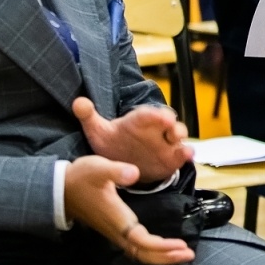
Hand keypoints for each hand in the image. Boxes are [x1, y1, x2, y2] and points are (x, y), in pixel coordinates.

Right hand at [63, 155, 193, 264]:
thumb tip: (134, 173)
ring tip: (182, 253)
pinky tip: (163, 246)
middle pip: (143, 253)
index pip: (142, 241)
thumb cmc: (81, 177)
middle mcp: (118, 231)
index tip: (181, 244)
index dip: (161, 246)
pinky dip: (152, 250)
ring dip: (161, 255)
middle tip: (189, 254)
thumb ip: (116, 170)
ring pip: (140, 253)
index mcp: (117, 219)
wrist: (60, 188)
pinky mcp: (115, 230)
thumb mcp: (98, 168)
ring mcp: (115, 232)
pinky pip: (136, 247)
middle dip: (166, 256)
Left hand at [72, 97, 188, 182]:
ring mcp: (164, 143)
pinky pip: (180, 154)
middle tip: (171, 128)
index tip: (157, 116)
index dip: (153, 114)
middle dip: (171, 124)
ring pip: (177, 136)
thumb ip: (88, 116)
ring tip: (183, 146)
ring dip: (181, 139)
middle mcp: (155, 129)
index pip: (147, 114)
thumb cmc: (111, 142)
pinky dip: (185, 155)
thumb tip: (77, 102)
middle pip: (167, 121)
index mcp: (138, 120)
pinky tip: (187, 157)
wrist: (120, 162)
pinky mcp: (170, 157)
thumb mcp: (97, 130)